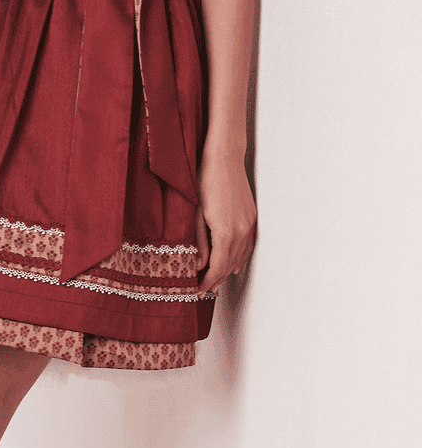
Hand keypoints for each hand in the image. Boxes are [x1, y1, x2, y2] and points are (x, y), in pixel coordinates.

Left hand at [195, 155, 256, 294]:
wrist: (224, 157)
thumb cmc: (205, 179)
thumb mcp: (195, 213)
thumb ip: (198, 243)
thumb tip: (198, 266)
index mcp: (225, 232)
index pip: (216, 268)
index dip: (207, 282)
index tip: (198, 290)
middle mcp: (241, 231)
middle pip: (229, 265)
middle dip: (216, 279)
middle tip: (203, 289)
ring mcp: (249, 224)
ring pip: (240, 256)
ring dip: (227, 270)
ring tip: (214, 280)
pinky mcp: (252, 216)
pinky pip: (248, 245)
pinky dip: (240, 257)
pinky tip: (233, 263)